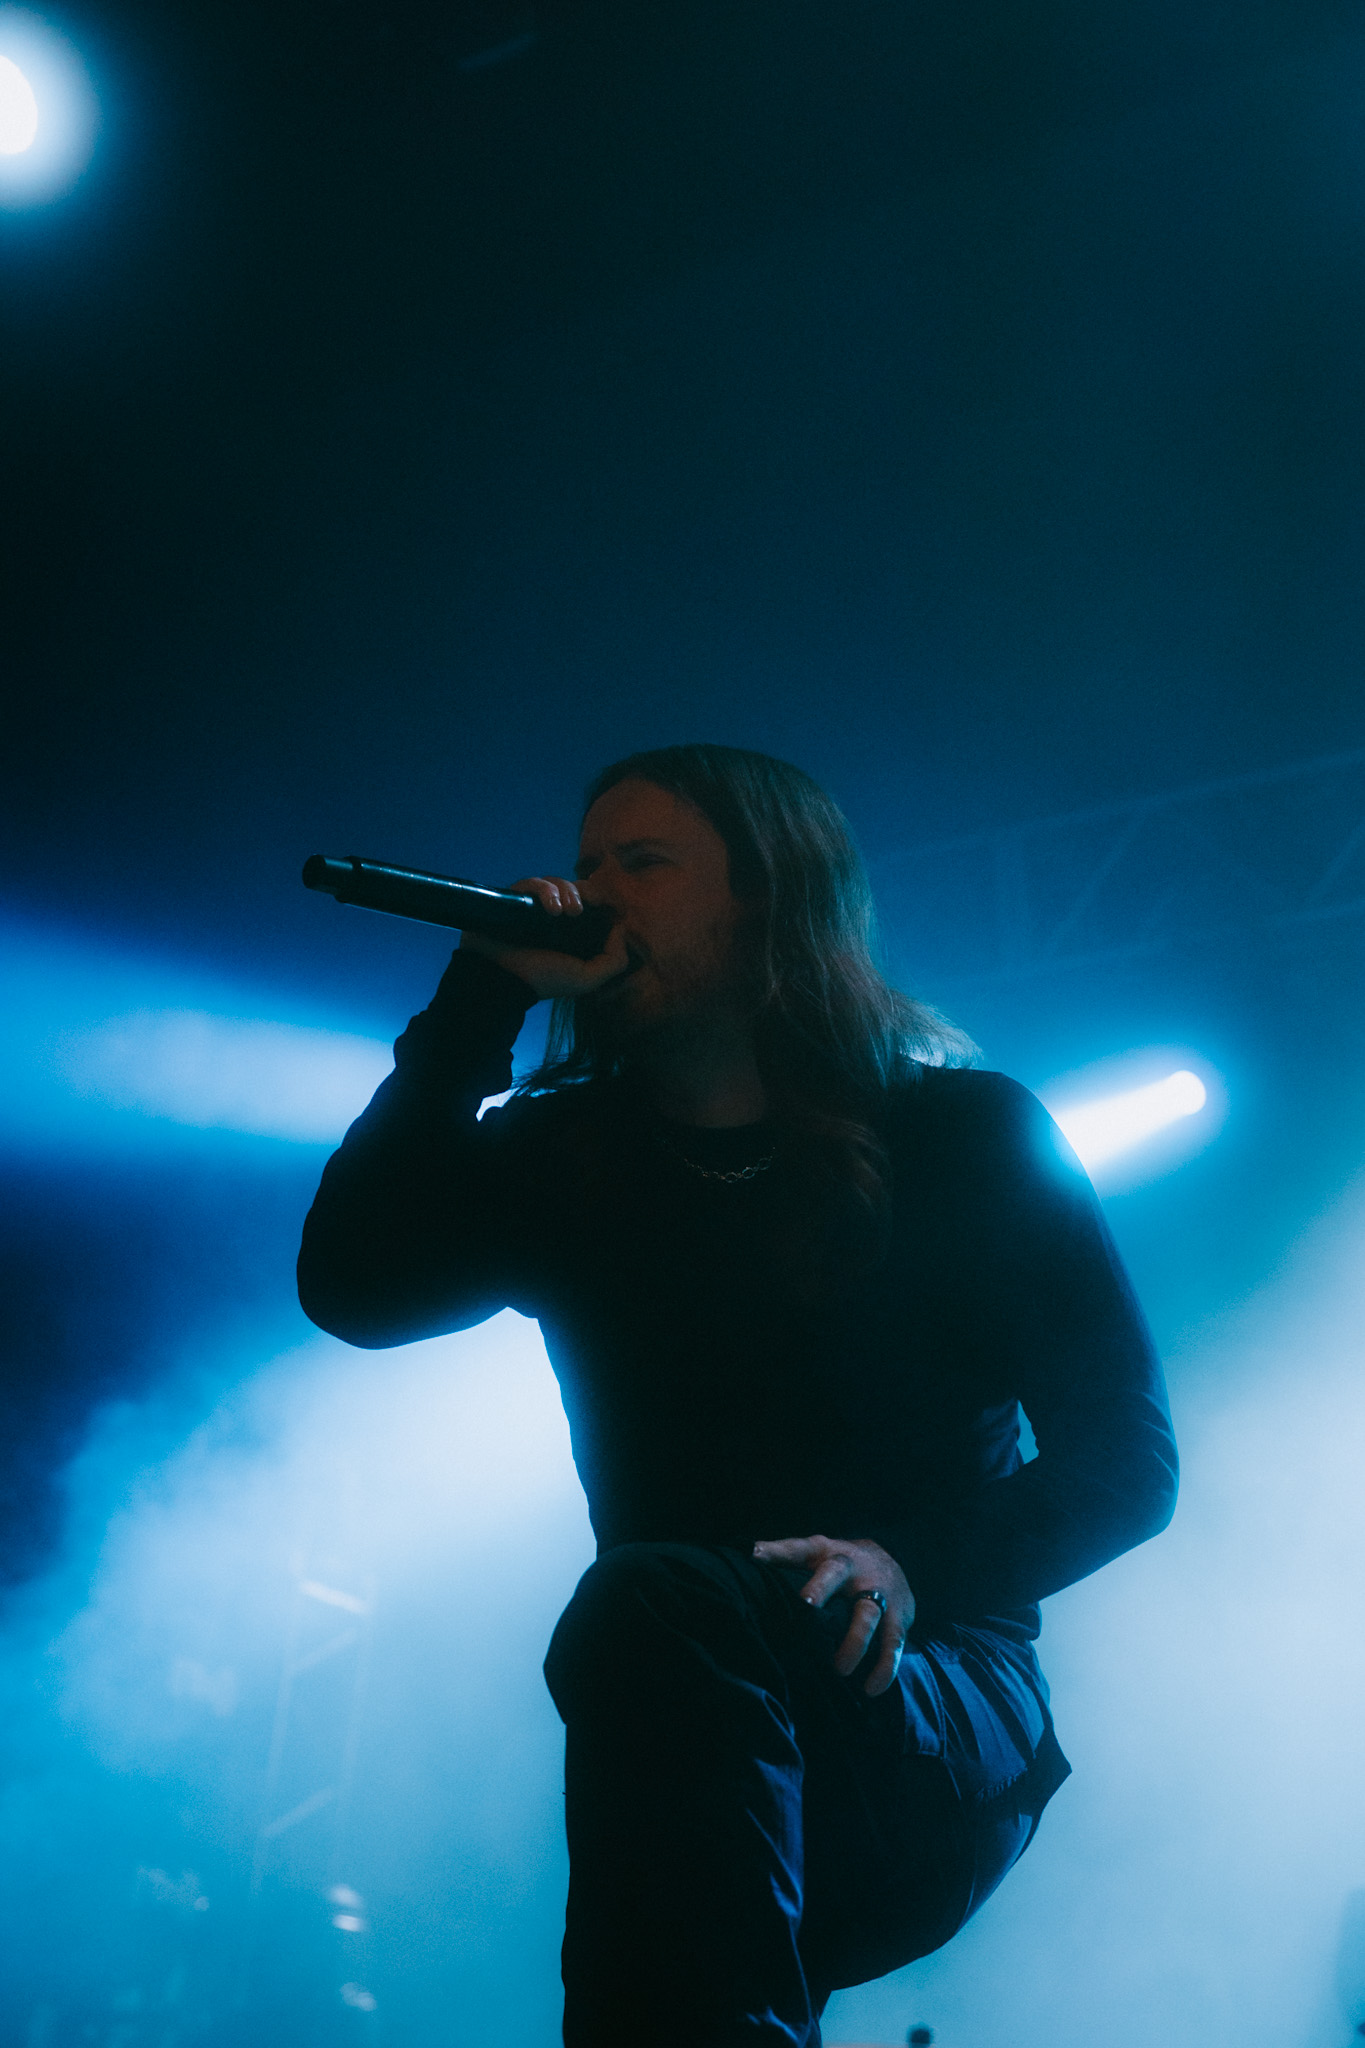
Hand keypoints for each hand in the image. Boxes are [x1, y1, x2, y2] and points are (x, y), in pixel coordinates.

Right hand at [460, 875, 629, 1000]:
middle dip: (584, 892)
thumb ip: (614, 960)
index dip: (602, 898)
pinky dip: (545, 891)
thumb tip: (622, 929)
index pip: (593, 903)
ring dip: (566, 892)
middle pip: (577, 887)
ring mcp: (535, 905)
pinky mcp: (516, 898)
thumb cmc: (544, 980)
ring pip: (557, 882)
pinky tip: (551, 908)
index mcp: (575, 930)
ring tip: (567, 911)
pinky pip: (532, 882)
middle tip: (584, 907)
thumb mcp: (587, 979)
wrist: (503, 980)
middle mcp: (556, 915)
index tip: (607, 903)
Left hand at [751, 1534, 913, 1697]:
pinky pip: (893, 1641)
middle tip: (806, 1605)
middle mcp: (852, 1568)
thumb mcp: (814, 1552)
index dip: (778, 1551)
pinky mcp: (899, 1614)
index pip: (799, 1548)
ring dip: (855, 1641)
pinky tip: (871, 1688)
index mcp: (826, 1553)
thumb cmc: (839, 1562)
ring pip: (868, 1613)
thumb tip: (747, 1553)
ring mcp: (878, 1591)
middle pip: (836, 1573)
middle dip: (822, 1587)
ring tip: (840, 1670)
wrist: (891, 1558)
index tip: (756, 1555)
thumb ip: (783, 1554)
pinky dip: (885, 1666)